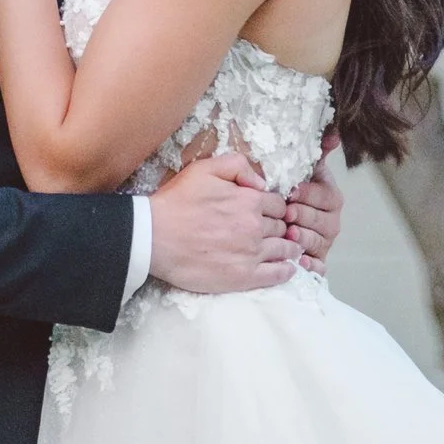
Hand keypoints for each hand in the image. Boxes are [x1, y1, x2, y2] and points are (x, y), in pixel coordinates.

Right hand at [146, 152, 298, 293]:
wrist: (154, 237)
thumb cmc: (177, 201)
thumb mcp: (204, 169)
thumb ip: (237, 166)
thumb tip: (261, 182)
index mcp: (249, 200)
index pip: (277, 203)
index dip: (274, 207)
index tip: (269, 212)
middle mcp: (255, 227)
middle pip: (281, 226)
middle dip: (280, 226)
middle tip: (276, 231)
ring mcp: (251, 253)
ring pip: (283, 249)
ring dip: (288, 247)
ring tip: (288, 249)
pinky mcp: (244, 277)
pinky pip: (277, 274)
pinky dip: (286, 270)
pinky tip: (288, 268)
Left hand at [286, 147, 344, 274]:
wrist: (281, 215)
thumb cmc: (292, 188)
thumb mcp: (304, 167)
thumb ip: (318, 151)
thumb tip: (334, 134)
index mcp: (330, 196)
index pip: (325, 196)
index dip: (308, 194)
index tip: (292, 192)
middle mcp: (331, 220)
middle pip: (322, 221)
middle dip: (304, 216)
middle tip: (287, 214)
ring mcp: (325, 241)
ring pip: (319, 242)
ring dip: (305, 239)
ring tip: (290, 236)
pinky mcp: (317, 261)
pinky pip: (318, 266)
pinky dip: (310, 266)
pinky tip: (299, 263)